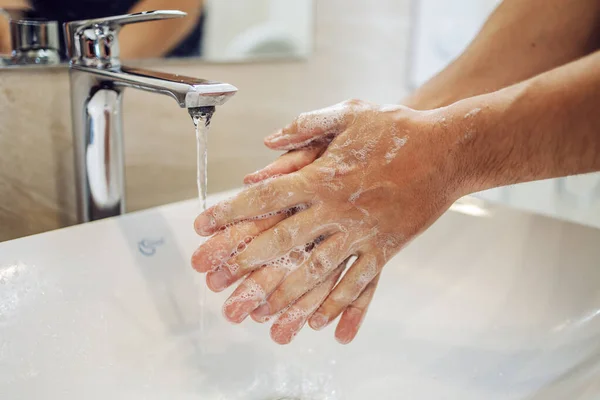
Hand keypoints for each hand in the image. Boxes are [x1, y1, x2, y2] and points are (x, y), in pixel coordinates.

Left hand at [192, 99, 466, 343]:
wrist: (449, 150)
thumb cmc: (398, 129)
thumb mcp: (349, 113)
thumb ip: (304, 126)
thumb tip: (266, 143)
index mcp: (322, 177)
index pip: (265, 198)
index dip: (230, 213)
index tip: (204, 227)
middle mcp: (337, 210)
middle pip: (283, 242)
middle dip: (247, 264)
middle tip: (220, 284)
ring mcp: (362, 233)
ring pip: (317, 272)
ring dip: (286, 296)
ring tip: (260, 316)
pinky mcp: (385, 248)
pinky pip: (358, 283)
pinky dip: (338, 306)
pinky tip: (320, 323)